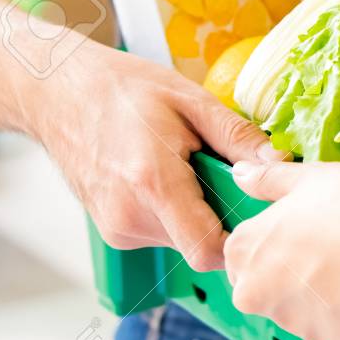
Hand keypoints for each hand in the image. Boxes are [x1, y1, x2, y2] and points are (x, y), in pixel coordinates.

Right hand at [33, 42, 283, 271]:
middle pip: (200, 244)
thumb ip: (237, 137)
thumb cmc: (122, 89)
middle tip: (226, 172)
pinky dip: (176, 211)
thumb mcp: (191, 100)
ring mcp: (116, 228)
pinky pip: (162, 232)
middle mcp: (130, 217)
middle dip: (223, 214)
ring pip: (182, 239)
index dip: (242, 239)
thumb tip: (280, 164)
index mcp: (153, 183)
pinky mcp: (112, 229)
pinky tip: (170, 174)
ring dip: (199, 211)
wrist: (58, 93)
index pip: (208, 250)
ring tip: (190, 165)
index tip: (258, 212)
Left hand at [225, 160, 339, 339]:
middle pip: (266, 275)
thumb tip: (240, 173)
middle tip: (332, 242)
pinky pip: (328, 321)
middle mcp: (250, 292)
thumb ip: (270, 178)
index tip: (310, 221)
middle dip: (291, 263)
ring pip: (297, 300)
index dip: (281, 228)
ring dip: (318, 286)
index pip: (248, 240)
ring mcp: (285, 321)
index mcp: (242, 248)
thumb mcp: (313, 177)